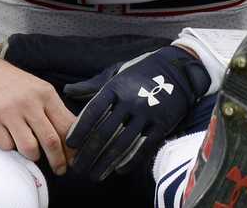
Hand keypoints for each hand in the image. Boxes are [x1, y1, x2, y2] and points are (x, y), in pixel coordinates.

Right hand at [0, 55, 76, 174]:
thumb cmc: (17, 87)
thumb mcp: (40, 92)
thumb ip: (55, 113)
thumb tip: (73, 142)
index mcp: (46, 94)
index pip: (66, 126)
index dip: (72, 148)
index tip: (74, 160)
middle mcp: (29, 102)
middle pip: (50, 140)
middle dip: (57, 160)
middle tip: (59, 169)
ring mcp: (8, 111)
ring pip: (28, 148)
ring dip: (32, 155)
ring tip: (31, 150)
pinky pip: (6, 146)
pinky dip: (9, 146)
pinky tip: (8, 136)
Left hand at [63, 46, 210, 180]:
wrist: (178, 70)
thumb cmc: (142, 72)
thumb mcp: (117, 73)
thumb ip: (92, 85)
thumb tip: (68, 90)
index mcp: (116, 87)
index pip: (93, 112)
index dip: (80, 130)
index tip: (69, 144)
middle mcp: (131, 101)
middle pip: (105, 132)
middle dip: (89, 153)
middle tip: (78, 167)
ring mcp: (147, 114)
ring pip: (122, 144)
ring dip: (106, 162)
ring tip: (94, 175)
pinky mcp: (162, 125)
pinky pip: (143, 147)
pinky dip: (129, 161)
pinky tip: (118, 170)